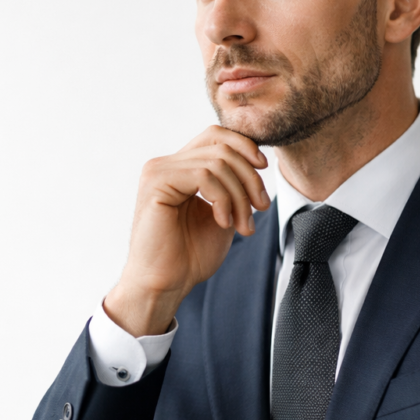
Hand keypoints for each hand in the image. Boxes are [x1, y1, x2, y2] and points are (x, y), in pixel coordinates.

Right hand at [105, 126, 268, 336]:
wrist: (166, 284)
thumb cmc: (189, 255)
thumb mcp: (222, 212)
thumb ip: (232, 186)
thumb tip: (257, 161)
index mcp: (178, 168)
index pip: (215, 135)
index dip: (244, 146)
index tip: (264, 170)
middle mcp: (164, 164)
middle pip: (221, 147)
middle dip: (250, 177)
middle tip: (260, 208)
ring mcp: (158, 171)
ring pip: (217, 162)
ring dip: (240, 196)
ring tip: (243, 225)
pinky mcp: (156, 183)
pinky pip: (203, 176)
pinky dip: (223, 199)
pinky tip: (223, 222)